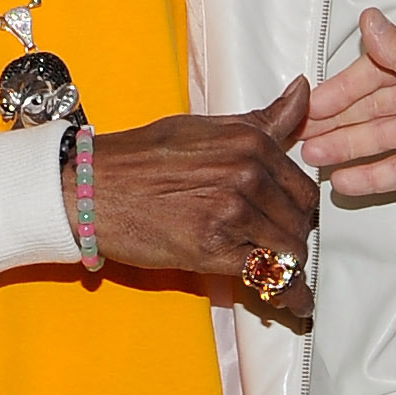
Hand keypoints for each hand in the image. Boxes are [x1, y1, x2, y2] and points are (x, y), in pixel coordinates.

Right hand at [81, 77, 318, 320]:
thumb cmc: (142, 158)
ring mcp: (232, 211)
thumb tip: (302, 91)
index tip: (291, 222)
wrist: (92, 187)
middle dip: (293, 238)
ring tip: (282, 273)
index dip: (298, 209)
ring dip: (288, 266)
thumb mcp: (206, 127)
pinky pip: (269, 277)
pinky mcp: (215, 248)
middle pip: (300, 221)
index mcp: (250, 142)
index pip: (303, 187)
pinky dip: (289, 295)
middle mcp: (247, 173)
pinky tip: (296, 303)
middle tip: (278, 248)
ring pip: (289, 250)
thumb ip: (261, 121)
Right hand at [303, 9, 395, 212]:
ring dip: (345, 147)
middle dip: (334, 120)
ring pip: (378, 138)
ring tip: (311, 159)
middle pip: (371, 106)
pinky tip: (344, 183)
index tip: (311, 103)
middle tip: (298, 135)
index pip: (375, 70)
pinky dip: (371, 176)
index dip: (341, 88)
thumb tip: (370, 20)